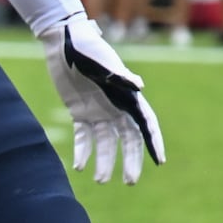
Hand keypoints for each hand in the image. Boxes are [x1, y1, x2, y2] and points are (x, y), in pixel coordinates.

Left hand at [43, 16, 166, 183]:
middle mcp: (116, 106)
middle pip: (128, 139)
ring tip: (100, 181)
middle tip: (130, 182)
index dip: (153, 142)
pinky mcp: (80, 111)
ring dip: (105, 161)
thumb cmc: (87, 48)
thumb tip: (140, 87)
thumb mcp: (103, 62)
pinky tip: (79, 166)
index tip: (160, 161)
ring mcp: (99, 110)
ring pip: (106, 142)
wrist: (63, 41)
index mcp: (127, 96)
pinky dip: (83, 151)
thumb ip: (120, 76)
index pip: (145, 123)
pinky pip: (84, 137)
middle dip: (131, 161)